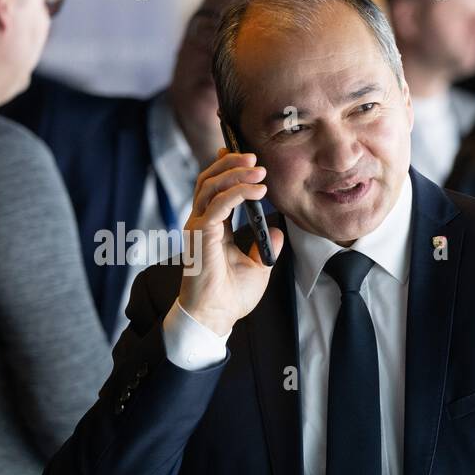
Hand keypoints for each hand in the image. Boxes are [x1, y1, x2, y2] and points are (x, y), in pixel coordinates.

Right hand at [178, 148, 282, 336]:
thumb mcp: (258, 267)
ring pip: (210, 186)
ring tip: (259, 169)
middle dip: (231, 164)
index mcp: (212, 227)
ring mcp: (198, 227)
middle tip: (254, 157)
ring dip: (236, 174)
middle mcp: (201, 222)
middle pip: (209, 180)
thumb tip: (277, 230)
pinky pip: (218, 205)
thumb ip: (265, 246)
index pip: (215, 189)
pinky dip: (237, 193)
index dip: (227, 169)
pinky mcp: (200, 235)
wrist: (216, 317)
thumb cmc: (231, 296)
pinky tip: (257, 191)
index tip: (245, 156)